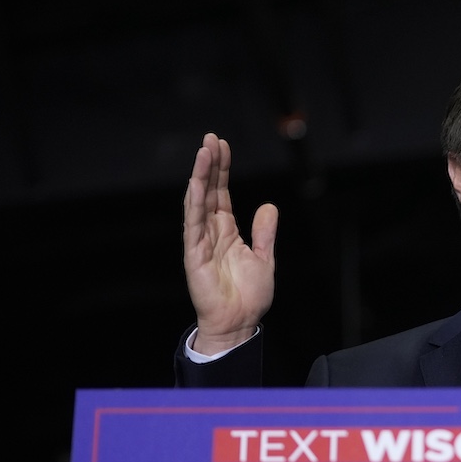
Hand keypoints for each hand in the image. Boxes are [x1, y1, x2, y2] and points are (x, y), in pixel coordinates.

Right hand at [182, 133, 277, 354]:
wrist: (239, 322)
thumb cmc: (248, 296)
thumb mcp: (264, 258)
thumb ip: (264, 232)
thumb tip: (268, 206)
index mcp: (227, 231)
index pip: (222, 193)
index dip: (222, 170)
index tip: (222, 146)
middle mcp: (211, 232)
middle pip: (209, 191)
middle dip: (210, 165)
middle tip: (211, 139)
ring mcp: (201, 242)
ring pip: (198, 203)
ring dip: (200, 177)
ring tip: (203, 152)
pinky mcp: (195, 255)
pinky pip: (193, 225)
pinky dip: (194, 204)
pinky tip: (195, 184)